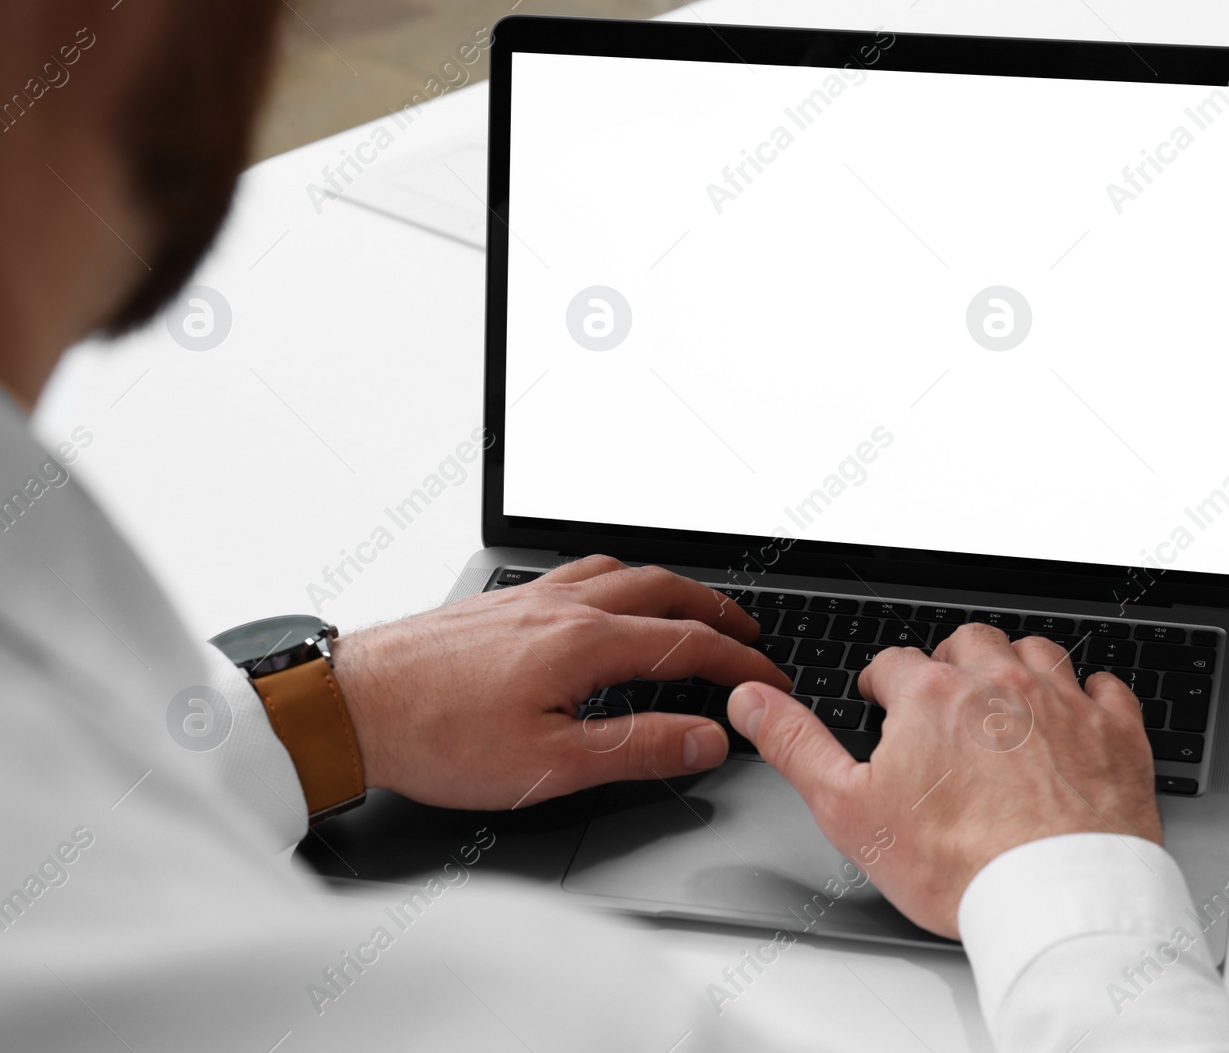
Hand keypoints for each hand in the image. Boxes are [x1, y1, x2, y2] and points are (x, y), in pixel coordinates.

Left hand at [331, 556, 790, 809]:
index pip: (687, 644)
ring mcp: (528, 597)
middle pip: (663, 591)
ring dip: (670, 588)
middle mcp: (561, 606)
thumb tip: (706, 737)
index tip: (767, 681)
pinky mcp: (499, 602)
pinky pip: (579, 572)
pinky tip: (605, 599)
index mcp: (583, 643)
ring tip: (690, 608)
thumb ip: (638, 747)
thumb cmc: (436, 738)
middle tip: (748, 634)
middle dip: (716, 612)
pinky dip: (618, 580)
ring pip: (621, 572)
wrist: (350, 705)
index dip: (739, 664)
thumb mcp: (550, 765)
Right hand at [727, 625, 1159, 938]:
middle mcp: (1001, 683)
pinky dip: (1087, 696)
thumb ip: (796, 745)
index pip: (896, 663)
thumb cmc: (960, 864)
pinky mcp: (1116, 732)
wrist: (1056, 898)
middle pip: (969, 643)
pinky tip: (1076, 716)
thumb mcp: (849, 810)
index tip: (884, 702)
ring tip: (1004, 702)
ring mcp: (1064, 703)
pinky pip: (1105, 687)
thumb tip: (752, 700)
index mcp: (933, 695)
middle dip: (951, 665)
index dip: (883, 684)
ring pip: (1036, 652)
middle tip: (943, 700)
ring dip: (1015, 668)